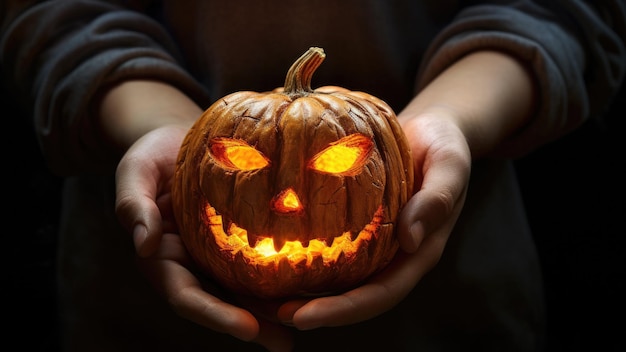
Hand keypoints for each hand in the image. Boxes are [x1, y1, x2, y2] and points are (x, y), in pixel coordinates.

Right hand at [114, 125, 294, 351]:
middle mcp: (189, 264)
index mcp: (161, 258)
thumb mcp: (135, 172)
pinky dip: (278, 277)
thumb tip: (142, 247)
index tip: (247, 328)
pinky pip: (256, 262)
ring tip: (307, 322)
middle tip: (284, 344)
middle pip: (220, 303)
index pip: (186, 296)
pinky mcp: (234, 240)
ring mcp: (213, 255)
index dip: (215, 315)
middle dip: (251, 325)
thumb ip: (134, 205)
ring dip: (270, 311)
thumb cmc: (151, 154)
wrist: (175, 138)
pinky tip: (308, 285)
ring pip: (242, 289)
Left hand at [276, 110, 470, 328]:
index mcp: (419, 252)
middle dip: (319, 311)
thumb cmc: (444, 145)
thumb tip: (411, 240)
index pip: (381, 294)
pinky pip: (337, 250)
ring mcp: (379, 243)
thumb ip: (438, 199)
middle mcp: (395, 256)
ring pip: (343, 279)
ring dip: (310, 293)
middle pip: (356, 297)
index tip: (304, 317)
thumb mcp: (450, 165)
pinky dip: (311, 260)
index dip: (344, 310)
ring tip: (269, 297)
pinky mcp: (363, 226)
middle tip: (276, 313)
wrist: (431, 131)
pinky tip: (280, 258)